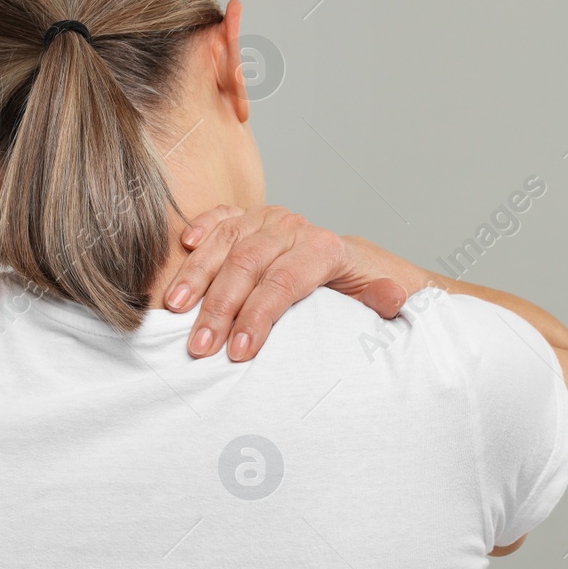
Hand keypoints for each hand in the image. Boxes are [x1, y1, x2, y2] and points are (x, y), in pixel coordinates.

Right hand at [161, 206, 410, 360]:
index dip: (258, 317)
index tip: (238, 352)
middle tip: (199, 347)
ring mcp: (270, 219)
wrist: (359, 265)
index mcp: (325, 249)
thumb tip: (393, 296)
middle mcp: (294, 228)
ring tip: (174, 311)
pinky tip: (183, 247)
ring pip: (228, 241)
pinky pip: (222, 216)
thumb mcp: (380, 301)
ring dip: (197, 276)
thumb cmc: (361, 292)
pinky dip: (201, 228)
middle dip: (220, 308)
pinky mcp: (251, 218)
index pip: (284, 283)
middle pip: (249, 264)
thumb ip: (383, 300)